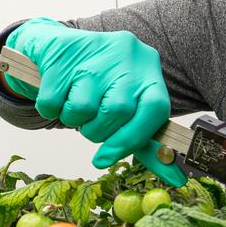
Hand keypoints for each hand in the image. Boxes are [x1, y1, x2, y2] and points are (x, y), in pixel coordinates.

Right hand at [4, 18, 186, 185]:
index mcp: (148, 68)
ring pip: (82, 109)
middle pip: (116, 112)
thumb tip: (176, 179)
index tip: (106, 158)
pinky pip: (52, 102)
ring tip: (72, 102)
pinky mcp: (60, 52)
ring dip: (72, 119)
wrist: (56, 46)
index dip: (133, 139)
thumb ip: (145, 139)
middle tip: (89, 122)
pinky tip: (56, 92)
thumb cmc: (98, 84)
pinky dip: (50, 108)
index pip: (155, 110)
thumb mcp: (127, 103)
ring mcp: (93, 50)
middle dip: (96, 130)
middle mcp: (127, 54)